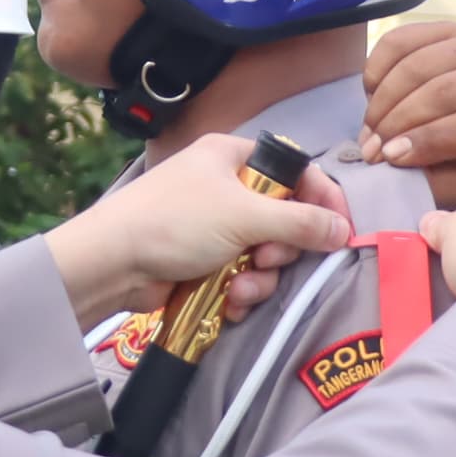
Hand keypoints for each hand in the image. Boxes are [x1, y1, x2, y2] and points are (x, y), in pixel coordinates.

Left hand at [45, 134, 356, 328]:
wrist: (112, 263)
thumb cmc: (176, 223)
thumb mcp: (244, 215)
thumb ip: (300, 221)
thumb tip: (343, 230)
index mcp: (231, 156)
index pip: (294, 171)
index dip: (321, 199)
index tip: (340, 229)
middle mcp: (224, 186)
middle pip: (283, 218)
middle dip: (280, 248)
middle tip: (266, 257)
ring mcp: (213, 226)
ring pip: (264, 254)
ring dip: (260, 277)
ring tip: (240, 285)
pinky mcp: (203, 261)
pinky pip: (242, 276)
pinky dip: (240, 291)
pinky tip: (227, 300)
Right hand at [362, 20, 455, 206]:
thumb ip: (437, 176)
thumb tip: (390, 157)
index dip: (427, 140)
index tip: (389, 157)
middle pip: (445, 90)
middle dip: (398, 121)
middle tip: (371, 149)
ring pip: (422, 63)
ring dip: (385, 98)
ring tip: (370, 128)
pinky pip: (406, 39)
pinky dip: (380, 66)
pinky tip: (372, 94)